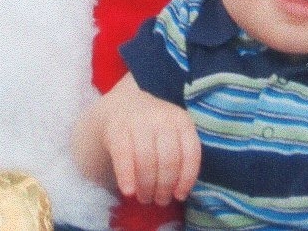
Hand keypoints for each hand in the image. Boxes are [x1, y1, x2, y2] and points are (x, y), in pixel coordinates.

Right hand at [77, 75, 200, 205]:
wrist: (120, 106)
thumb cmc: (152, 129)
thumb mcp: (172, 135)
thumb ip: (179, 157)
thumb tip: (179, 193)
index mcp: (181, 120)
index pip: (191, 153)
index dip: (186, 179)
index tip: (179, 196)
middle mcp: (162, 117)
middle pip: (169, 159)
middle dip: (165, 186)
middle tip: (160, 201)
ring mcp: (138, 121)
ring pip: (147, 159)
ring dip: (147, 185)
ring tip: (145, 199)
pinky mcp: (117, 128)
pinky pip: (123, 156)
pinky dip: (127, 176)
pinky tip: (129, 192)